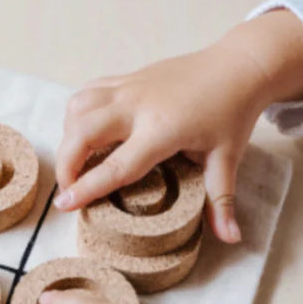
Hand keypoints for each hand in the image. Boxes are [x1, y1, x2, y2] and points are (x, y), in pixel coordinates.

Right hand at [54, 10, 302, 242]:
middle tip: (67, 189)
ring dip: (69, 135)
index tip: (64, 204)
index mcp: (161, 130)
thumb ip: (221, 200)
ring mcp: (129, 87)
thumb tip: (231, 238)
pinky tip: (85, 131)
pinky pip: (88, 91)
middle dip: (65, 163)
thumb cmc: (232, 112)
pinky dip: (77, 113)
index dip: (86, 187)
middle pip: (82, 132)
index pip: (115, 166)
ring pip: (78, 107)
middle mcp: (137, 105)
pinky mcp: (127, 77)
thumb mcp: (227, 158)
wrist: (238, 65)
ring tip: (77, 159)